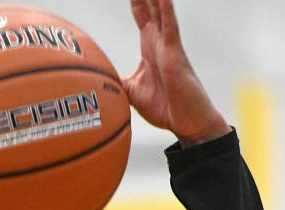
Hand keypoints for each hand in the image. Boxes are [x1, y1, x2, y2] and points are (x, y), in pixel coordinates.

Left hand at [122, 0, 230, 145]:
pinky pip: (170, 27)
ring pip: (160, 9)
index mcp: (149, 47)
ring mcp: (167, 45)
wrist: (186, 122)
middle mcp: (159, 41)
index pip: (141, 14)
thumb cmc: (164, 108)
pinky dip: (166, 9)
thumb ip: (117, 81)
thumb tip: (97, 79)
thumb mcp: (131, 93)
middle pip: (150, 5)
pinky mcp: (175, 53)